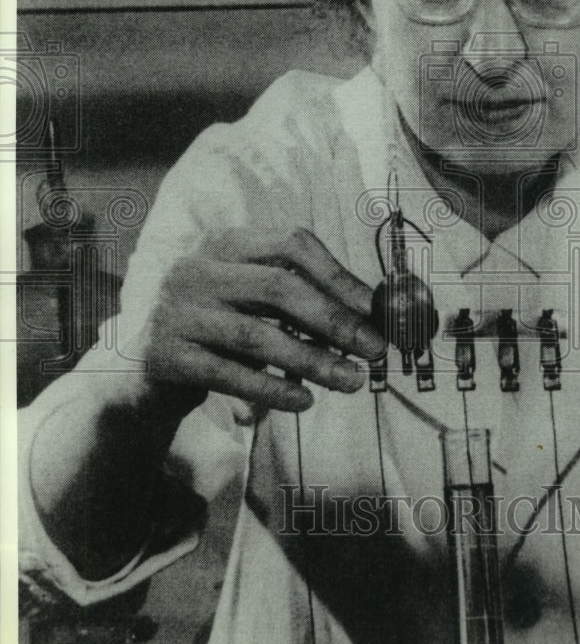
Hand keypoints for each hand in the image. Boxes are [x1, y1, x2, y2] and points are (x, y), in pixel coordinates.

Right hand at [145, 227, 383, 413]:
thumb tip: (370, 317)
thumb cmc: (216, 332)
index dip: (337, 274)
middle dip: (334, 319)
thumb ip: (297, 301)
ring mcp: (177, 311)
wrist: (142, 372)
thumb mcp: (252, 303)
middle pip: (278, 286)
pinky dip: (272, 390)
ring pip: (257, 336)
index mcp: (225, 244)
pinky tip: (304, 401)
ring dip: (312, 360)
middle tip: (373, 349)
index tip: (373, 307)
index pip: (291, 242)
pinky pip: (230, 375)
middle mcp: (197, 269)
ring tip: (350, 381)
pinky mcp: (166, 356)